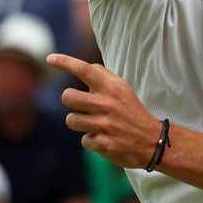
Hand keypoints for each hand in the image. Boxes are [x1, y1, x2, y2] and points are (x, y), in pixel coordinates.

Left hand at [49, 54, 162, 168]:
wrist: (152, 142)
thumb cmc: (133, 112)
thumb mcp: (124, 89)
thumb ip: (104, 78)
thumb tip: (84, 68)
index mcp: (112, 88)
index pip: (84, 69)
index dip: (64, 62)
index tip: (50, 58)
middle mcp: (106, 104)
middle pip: (68, 96)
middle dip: (70, 100)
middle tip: (81, 104)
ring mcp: (104, 125)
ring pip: (71, 120)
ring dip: (79, 122)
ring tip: (94, 124)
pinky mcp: (103, 144)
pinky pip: (83, 139)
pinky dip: (91, 140)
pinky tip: (104, 138)